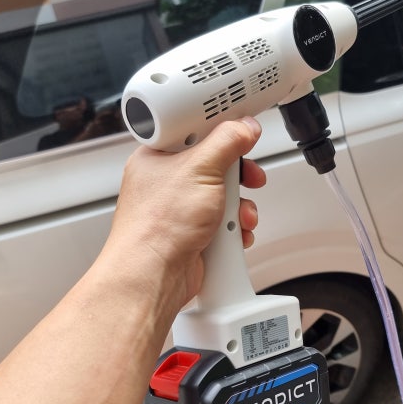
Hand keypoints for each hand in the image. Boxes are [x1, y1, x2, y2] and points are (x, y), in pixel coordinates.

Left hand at [105, 116, 264, 306]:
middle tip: (248, 176)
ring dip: (239, 206)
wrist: (153, 276)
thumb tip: (244, 127)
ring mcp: (181, 210)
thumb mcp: (201, 169)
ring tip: (238, 214)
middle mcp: (168, 183)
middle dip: (238, 176)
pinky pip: (224, 222)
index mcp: (159, 158)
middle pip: (216, 166)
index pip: (196, 132)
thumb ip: (228, 142)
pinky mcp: (194, 233)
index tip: (241, 133)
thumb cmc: (157, 226)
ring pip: (224, 196)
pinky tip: (233, 233)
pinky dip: (234, 228)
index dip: (221, 132)